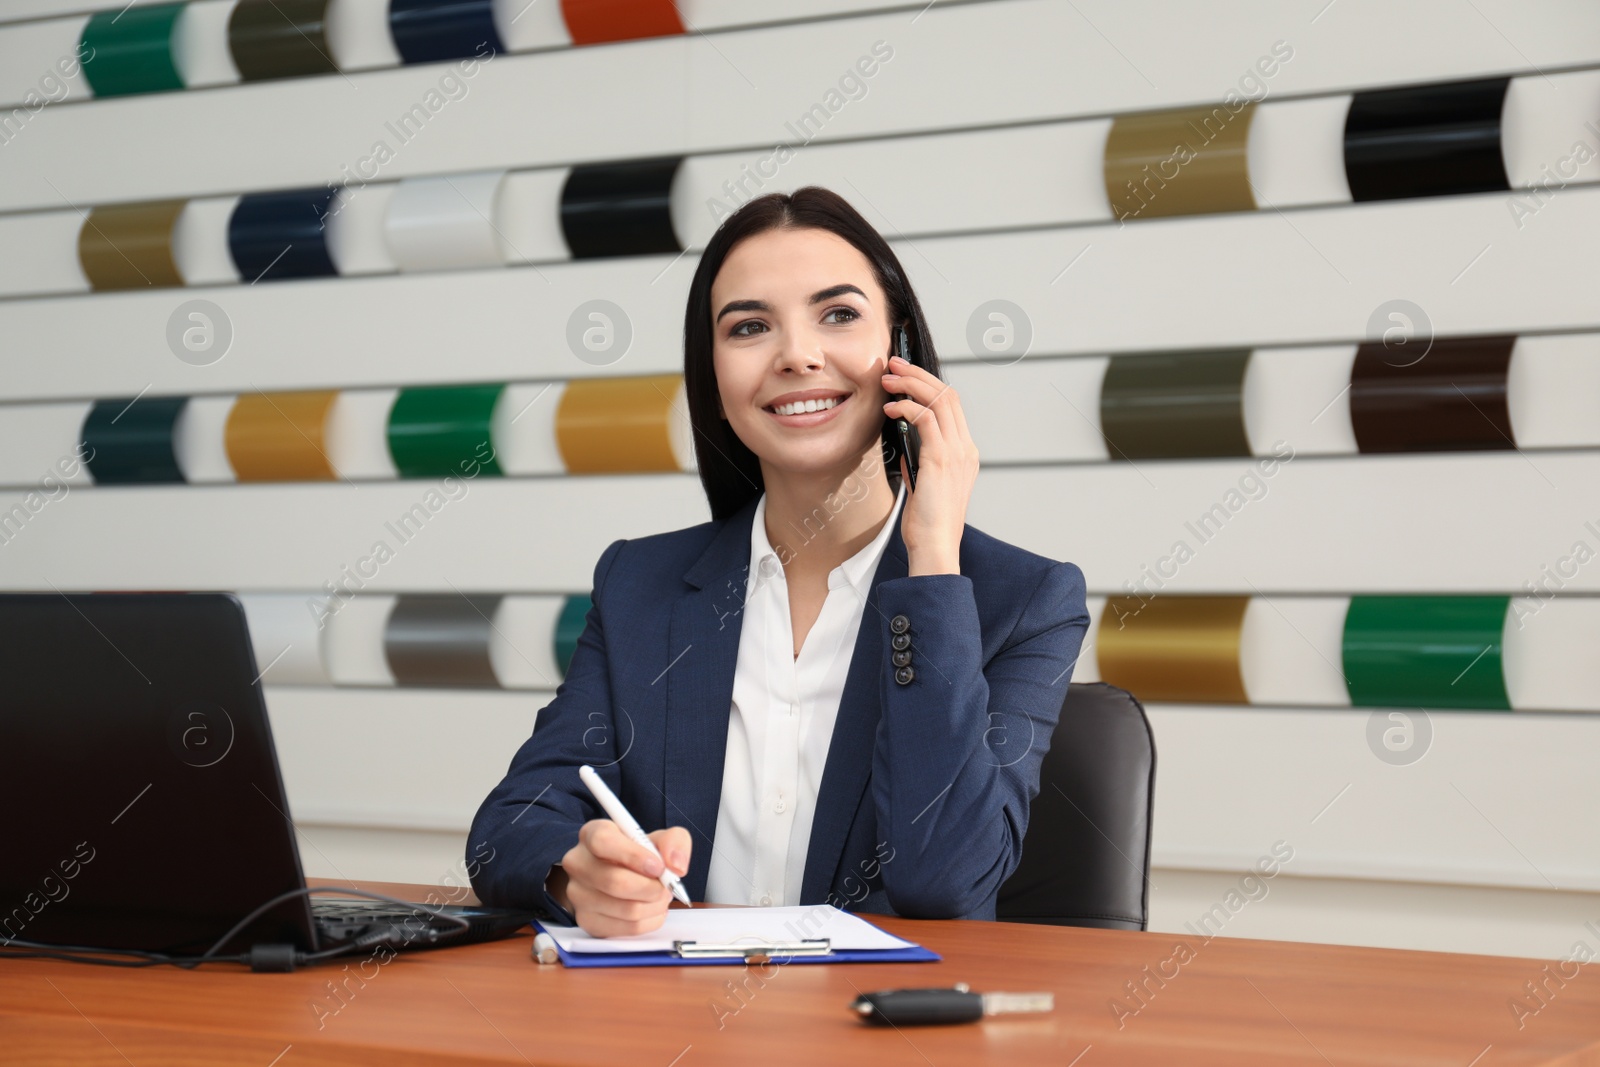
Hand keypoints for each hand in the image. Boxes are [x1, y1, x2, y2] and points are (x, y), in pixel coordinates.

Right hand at [554, 819, 690, 937]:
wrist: (623, 875)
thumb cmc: (639, 855)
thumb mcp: (660, 839)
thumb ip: (674, 842)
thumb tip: (675, 865)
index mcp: (592, 834)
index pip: (603, 841)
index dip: (633, 855)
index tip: (658, 866)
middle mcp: (578, 863)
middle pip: (614, 882)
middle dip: (651, 888)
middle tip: (666, 887)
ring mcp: (578, 894)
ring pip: (625, 909)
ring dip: (654, 905)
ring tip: (661, 896)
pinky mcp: (587, 921)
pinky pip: (627, 928)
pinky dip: (650, 921)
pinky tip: (652, 909)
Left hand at [882, 354, 978, 574]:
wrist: (935, 546)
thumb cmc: (927, 522)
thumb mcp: (924, 483)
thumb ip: (919, 458)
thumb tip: (904, 437)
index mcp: (964, 453)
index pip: (951, 406)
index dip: (928, 385)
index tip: (904, 376)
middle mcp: (965, 448)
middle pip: (948, 394)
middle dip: (919, 374)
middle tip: (894, 365)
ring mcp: (957, 453)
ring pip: (939, 400)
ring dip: (910, 385)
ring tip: (887, 380)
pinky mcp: (941, 460)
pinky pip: (926, 420)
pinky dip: (906, 408)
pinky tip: (889, 409)